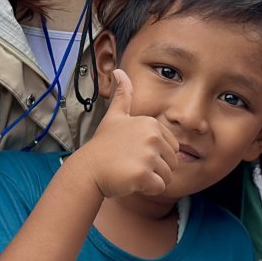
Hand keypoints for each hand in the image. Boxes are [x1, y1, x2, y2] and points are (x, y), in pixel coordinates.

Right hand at [74, 70, 178, 198]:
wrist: (88, 170)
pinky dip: (148, 189)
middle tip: (132, 164)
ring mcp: (148, 155)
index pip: (172, 148)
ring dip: (152, 180)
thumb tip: (119, 71)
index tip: (135, 153)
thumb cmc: (103, 146)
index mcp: (151, 123)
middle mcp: (152, 136)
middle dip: (156, 169)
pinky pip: (160, 187)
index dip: (156, 155)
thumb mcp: (114, 116)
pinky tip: (131, 182)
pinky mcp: (143, 174)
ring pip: (168, 176)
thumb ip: (123, 95)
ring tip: (131, 172)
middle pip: (172, 162)